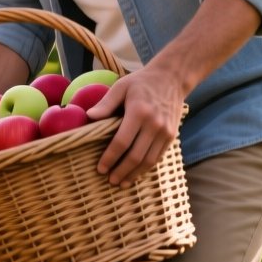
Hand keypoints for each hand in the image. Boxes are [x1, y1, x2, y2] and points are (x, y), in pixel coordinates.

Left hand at [92, 67, 185, 185]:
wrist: (172, 78)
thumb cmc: (141, 82)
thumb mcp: (121, 87)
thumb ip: (105, 103)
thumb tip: (88, 116)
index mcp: (139, 112)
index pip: (122, 141)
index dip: (110, 157)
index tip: (100, 168)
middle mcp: (154, 124)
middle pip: (136, 156)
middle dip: (121, 171)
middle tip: (110, 181)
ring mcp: (165, 132)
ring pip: (149, 160)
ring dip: (135, 174)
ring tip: (122, 182)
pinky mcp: (172, 136)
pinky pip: (158, 157)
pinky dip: (146, 168)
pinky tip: (136, 173)